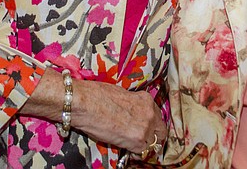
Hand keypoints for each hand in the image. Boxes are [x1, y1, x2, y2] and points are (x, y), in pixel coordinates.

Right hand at [20, 70, 166, 154]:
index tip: (145, 127)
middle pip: (160, 131)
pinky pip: (140, 151)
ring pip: (150, 142)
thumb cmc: (97, 96)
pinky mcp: (136, 141)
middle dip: (152, 135)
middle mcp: (150, 113)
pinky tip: (123, 145)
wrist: (86, 103)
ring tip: (127, 140)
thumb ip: (132, 105)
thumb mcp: (121, 95)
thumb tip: (131, 113)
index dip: (150, 123)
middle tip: (140, 137)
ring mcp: (145, 128)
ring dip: (141, 143)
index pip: (156, 116)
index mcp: (146, 100)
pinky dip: (132, 150)